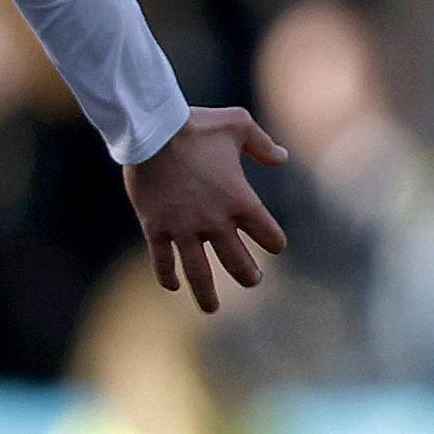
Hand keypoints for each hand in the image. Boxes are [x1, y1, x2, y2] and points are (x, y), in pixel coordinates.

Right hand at [123, 106, 290, 311]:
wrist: (151, 130)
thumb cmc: (196, 126)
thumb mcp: (238, 125)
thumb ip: (263, 144)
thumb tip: (282, 158)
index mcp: (240, 201)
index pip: (269, 237)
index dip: (273, 242)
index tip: (271, 245)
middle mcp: (215, 222)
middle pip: (239, 264)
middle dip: (249, 277)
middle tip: (252, 280)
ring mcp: (184, 230)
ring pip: (200, 274)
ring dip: (207, 295)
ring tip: (212, 308)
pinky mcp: (156, 229)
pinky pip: (163, 262)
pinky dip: (168, 277)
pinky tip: (172, 285)